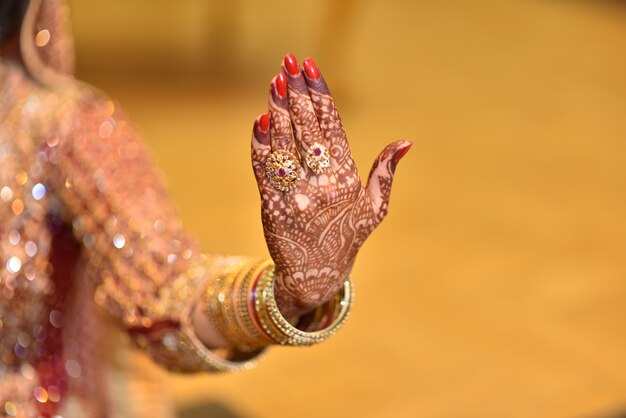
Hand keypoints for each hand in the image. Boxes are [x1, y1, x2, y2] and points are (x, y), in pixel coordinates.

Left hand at [250, 54, 410, 317]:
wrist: (314, 276)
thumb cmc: (346, 237)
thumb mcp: (374, 209)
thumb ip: (386, 173)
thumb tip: (405, 142)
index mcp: (346, 179)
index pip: (332, 128)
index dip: (320, 96)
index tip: (311, 68)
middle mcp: (320, 184)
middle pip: (306, 129)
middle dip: (297, 93)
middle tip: (289, 63)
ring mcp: (295, 195)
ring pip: (284, 144)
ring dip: (278, 111)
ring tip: (275, 82)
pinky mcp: (272, 206)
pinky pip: (264, 170)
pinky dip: (260, 145)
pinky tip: (260, 120)